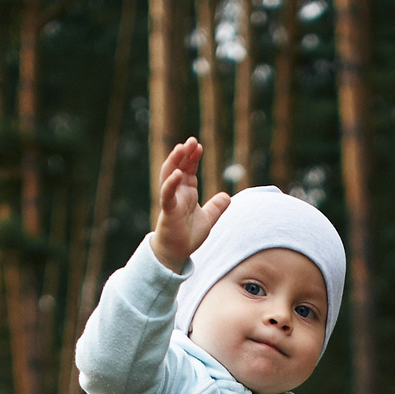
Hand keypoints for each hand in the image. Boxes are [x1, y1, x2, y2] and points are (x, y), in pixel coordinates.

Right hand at [151, 138, 231, 272]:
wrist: (178, 253)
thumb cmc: (188, 235)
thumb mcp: (208, 219)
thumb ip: (216, 207)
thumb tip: (227, 196)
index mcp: (187, 193)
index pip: (189, 169)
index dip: (193, 158)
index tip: (198, 146)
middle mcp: (178, 193)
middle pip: (179, 167)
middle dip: (184, 153)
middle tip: (191, 140)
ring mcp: (171, 200)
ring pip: (170, 175)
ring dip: (175, 161)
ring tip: (181, 147)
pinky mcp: (168, 210)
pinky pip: (167, 194)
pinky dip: (171, 183)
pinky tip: (178, 173)